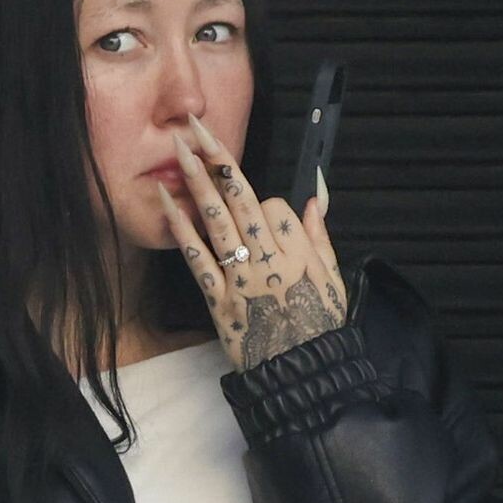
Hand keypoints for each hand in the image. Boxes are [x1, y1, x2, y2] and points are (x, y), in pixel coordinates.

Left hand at [154, 113, 347, 374]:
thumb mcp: (334, 279)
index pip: (276, 204)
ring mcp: (243, 276)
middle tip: (196, 126)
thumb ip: (320, 236)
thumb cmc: (318, 330)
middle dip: (218, 156)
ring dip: (197, 179)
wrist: (300, 376)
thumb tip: (314, 197)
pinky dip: (182, 228)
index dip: (265, 205)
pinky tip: (168, 202)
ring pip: (218, 217)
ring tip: (179, 148)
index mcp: (300, 249)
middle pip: (242, 195)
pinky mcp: (220, 299)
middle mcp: (271, 257)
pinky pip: (198, 256)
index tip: (262, 217)